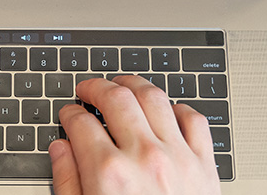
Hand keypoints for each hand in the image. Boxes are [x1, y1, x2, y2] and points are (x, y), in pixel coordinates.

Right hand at [49, 76, 219, 194]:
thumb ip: (68, 182)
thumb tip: (60, 150)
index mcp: (108, 174)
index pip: (81, 124)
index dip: (69, 113)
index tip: (68, 114)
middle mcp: (144, 159)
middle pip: (117, 99)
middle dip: (97, 87)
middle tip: (88, 89)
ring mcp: (178, 158)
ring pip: (155, 98)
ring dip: (135, 85)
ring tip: (122, 85)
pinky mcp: (205, 166)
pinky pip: (194, 120)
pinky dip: (177, 108)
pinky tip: (165, 110)